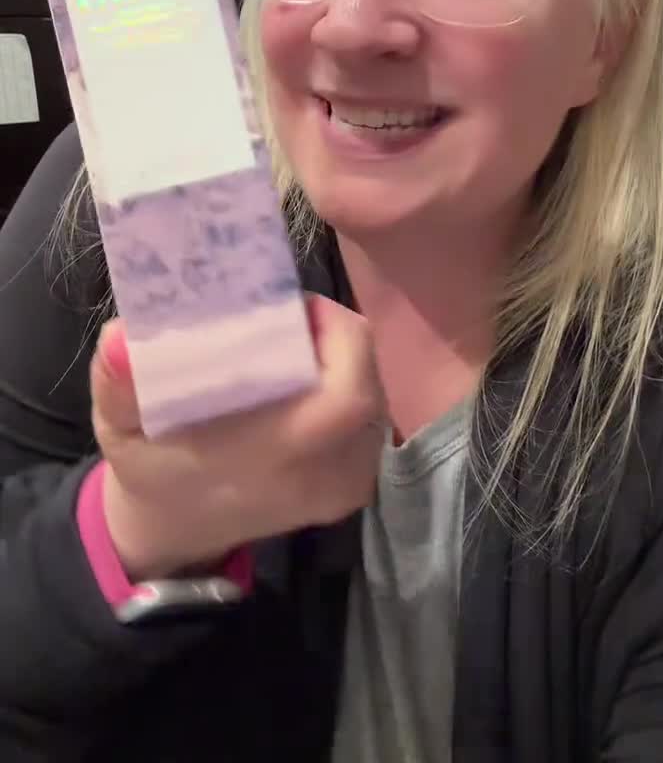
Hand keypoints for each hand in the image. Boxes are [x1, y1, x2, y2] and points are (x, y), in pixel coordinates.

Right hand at [90, 294, 384, 580]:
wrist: (175, 527)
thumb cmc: (152, 467)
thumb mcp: (119, 425)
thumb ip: (118, 383)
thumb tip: (120, 338)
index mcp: (277, 457)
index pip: (346, 394)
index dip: (336, 336)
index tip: (294, 306)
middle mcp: (324, 475)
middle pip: (368, 385)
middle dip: (338, 338)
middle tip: (294, 316)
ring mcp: (346, 486)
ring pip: (375, 399)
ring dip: (345, 362)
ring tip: (300, 343)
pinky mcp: (353, 488)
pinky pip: (371, 420)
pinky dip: (349, 388)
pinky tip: (311, 378)